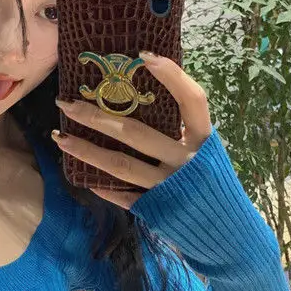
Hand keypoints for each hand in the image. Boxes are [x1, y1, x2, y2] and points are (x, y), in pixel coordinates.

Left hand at [53, 51, 212, 209]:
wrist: (230, 233)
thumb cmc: (214, 182)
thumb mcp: (208, 152)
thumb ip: (183, 131)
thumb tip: (146, 99)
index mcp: (203, 140)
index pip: (192, 101)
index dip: (172, 77)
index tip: (145, 56)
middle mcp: (186, 162)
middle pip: (136, 134)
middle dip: (98, 116)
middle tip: (67, 103)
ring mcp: (168, 187)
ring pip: (122, 166)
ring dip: (87, 151)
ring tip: (61, 138)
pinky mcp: (157, 209)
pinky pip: (124, 197)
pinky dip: (104, 188)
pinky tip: (82, 176)